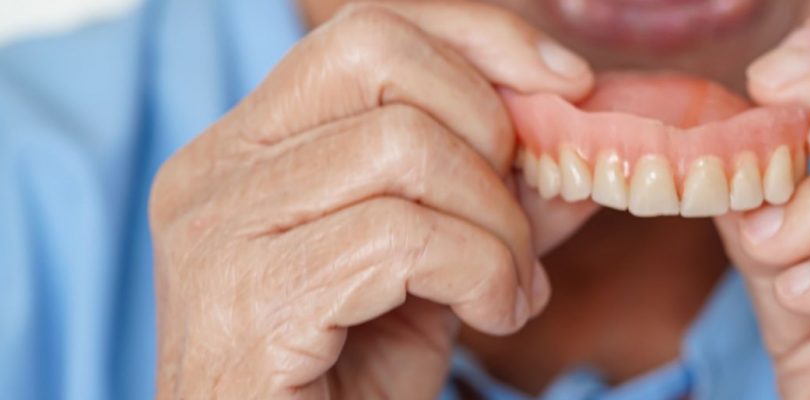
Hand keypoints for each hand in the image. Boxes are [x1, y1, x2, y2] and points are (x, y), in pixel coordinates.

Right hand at [150, 1, 594, 397]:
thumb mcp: (431, 269)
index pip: (365, 30)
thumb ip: (490, 199)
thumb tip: (575, 144)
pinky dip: (480, 272)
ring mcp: (217, 231)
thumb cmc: (346, 381)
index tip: (566, 82)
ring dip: (495, 224)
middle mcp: (214, 170)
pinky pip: (402, 236)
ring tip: (509, 290)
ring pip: (404, 148)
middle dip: (487, 129)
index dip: (478, 38)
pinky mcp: (247, 300)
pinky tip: (488, 316)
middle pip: (379, 58)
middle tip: (515, 221)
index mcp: (247, 146)